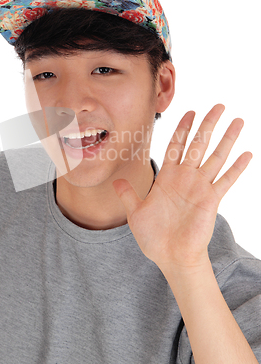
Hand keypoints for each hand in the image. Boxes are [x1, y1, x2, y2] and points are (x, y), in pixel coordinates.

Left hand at [113, 104, 251, 273]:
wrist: (170, 256)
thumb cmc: (154, 236)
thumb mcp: (136, 212)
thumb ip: (128, 194)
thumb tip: (116, 180)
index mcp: (167, 176)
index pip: (176, 145)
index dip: (183, 128)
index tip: (190, 111)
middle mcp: (185, 177)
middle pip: (198, 144)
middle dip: (208, 124)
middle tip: (218, 106)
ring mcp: (200, 187)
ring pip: (215, 156)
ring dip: (226, 139)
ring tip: (237, 121)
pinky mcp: (211, 199)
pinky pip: (226, 180)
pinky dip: (236, 168)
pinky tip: (247, 153)